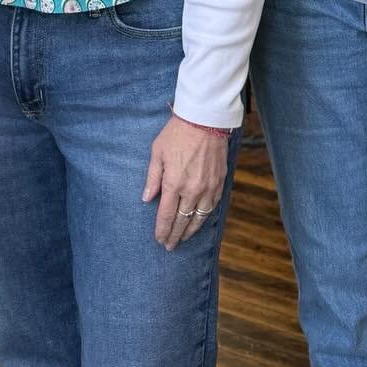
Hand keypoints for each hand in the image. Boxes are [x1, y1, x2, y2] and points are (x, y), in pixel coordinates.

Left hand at [142, 114, 228, 250]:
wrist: (205, 120)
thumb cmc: (177, 133)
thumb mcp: (157, 152)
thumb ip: (152, 178)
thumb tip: (146, 198)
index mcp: (174, 183)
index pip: (166, 215)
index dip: (162, 230)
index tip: (159, 239)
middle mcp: (192, 190)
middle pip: (182, 221)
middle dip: (174, 235)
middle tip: (169, 246)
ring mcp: (208, 188)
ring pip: (199, 218)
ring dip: (190, 230)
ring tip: (183, 238)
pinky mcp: (219, 183)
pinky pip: (212, 207)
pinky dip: (204, 217)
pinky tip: (198, 221)